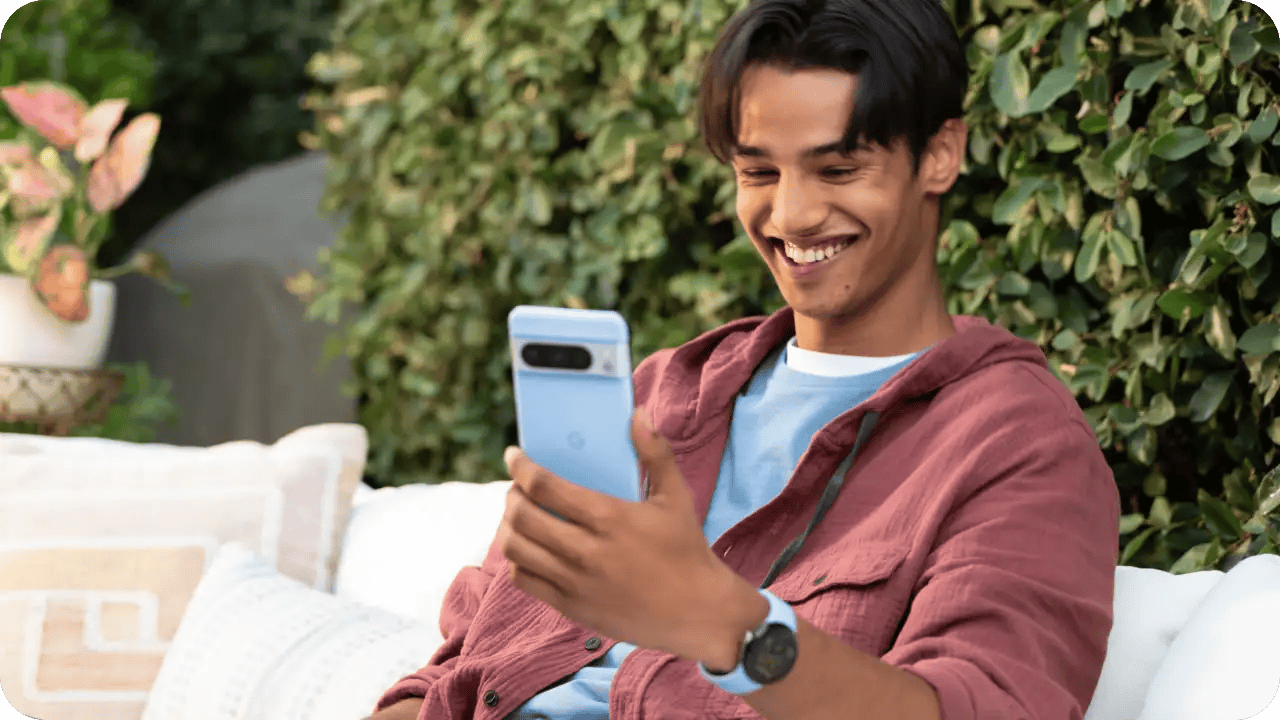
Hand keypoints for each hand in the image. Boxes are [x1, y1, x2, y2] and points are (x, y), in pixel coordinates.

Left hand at [497, 409, 764, 666]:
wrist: (698, 611)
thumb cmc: (686, 549)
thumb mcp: (676, 496)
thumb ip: (655, 453)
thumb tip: (637, 415)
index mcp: (608, 517)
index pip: (544, 485)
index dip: (520, 467)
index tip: (513, 456)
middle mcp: (586, 551)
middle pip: (521, 517)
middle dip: (511, 496)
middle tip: (517, 488)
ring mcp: (575, 582)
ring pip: (515, 550)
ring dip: (508, 527)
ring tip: (517, 517)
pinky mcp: (572, 607)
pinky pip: (524, 580)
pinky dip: (517, 560)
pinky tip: (527, 549)